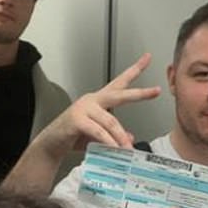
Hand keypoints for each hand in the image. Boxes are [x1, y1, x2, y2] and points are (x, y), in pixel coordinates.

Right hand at [32, 53, 160, 158]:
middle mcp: (93, 100)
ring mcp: (84, 108)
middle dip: (138, 93)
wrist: (52, 144)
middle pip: (119, 94)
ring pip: (110, 120)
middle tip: (154, 91)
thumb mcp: (99, 136)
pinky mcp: (77, 120)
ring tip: (128, 149)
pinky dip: (108, 141)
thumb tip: (129, 137)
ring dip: (120, 136)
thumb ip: (114, 134)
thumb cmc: (74, 136)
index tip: (147, 58)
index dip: (134, 70)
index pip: (119, 82)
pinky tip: (114, 148)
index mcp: (99, 100)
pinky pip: (98, 131)